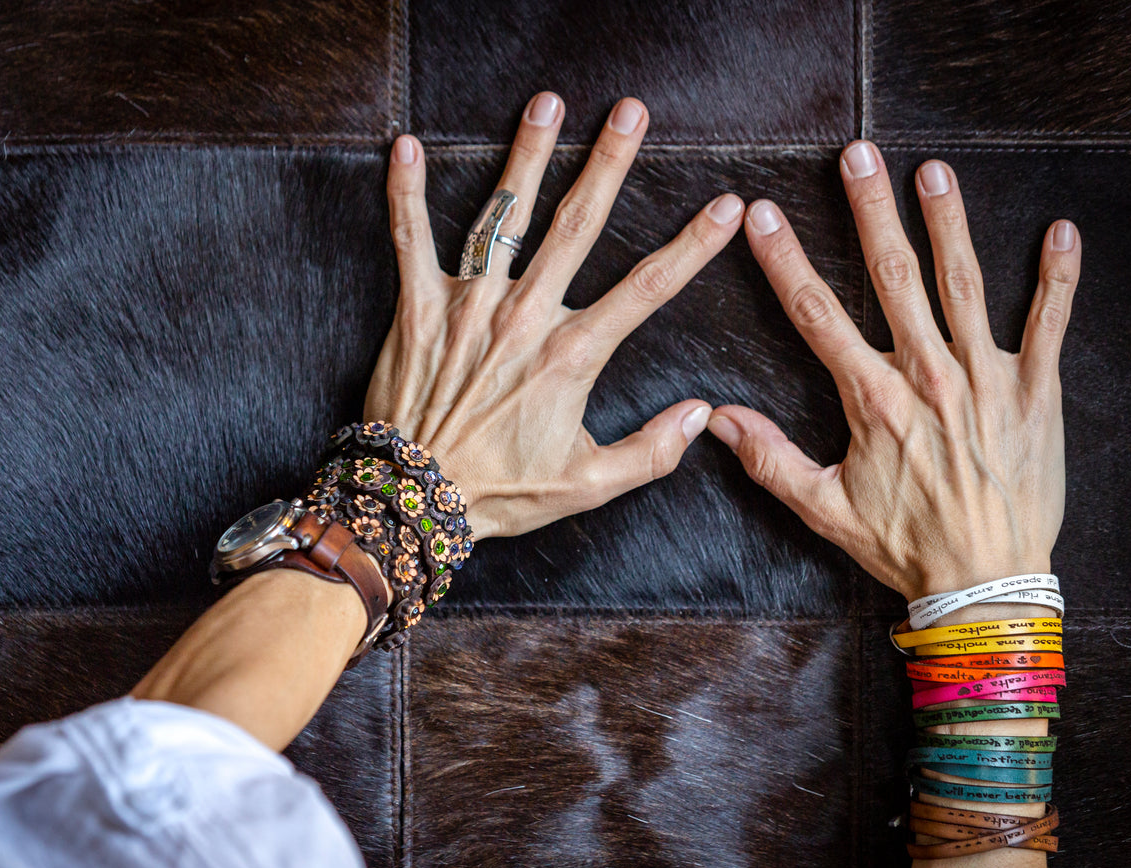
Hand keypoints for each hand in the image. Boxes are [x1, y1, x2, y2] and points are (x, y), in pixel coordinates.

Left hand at [364, 92, 744, 540]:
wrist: (414, 499)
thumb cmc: (500, 493)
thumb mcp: (587, 485)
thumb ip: (650, 452)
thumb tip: (701, 416)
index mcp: (571, 355)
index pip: (647, 288)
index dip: (693, 245)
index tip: (725, 207)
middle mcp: (525, 316)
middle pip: (577, 225)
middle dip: (608, 162)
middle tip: (631, 113)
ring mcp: (470, 305)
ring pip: (504, 216)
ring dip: (527, 156)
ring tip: (546, 104)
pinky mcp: (419, 308)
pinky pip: (410, 240)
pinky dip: (405, 193)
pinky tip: (406, 146)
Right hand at [708, 141, 1079, 599]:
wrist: (984, 579)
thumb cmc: (903, 544)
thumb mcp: (823, 509)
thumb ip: (770, 460)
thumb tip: (718, 420)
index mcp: (874, 400)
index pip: (818, 315)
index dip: (786, 261)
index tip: (764, 216)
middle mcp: (929, 376)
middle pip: (893, 277)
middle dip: (871, 211)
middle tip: (858, 158)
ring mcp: (987, 379)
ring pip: (964, 285)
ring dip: (948, 222)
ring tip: (934, 171)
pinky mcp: (1036, 392)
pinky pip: (1050, 325)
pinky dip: (1057, 278)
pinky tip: (1060, 233)